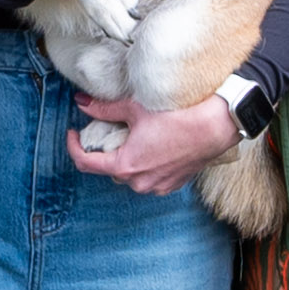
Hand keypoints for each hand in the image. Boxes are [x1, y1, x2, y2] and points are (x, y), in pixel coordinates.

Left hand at [77, 92, 237, 194]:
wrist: (216, 126)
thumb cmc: (179, 117)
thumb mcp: (134, 108)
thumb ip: (104, 109)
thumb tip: (82, 103)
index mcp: (125, 165)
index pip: (85, 162)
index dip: (73, 146)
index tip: (73, 133)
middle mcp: (139, 182)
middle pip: (109, 168)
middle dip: (104, 151)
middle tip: (107, 130)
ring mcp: (157, 186)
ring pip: (130, 174)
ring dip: (126, 158)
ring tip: (133, 137)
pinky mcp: (172, 185)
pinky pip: (149, 178)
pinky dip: (145, 164)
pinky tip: (153, 146)